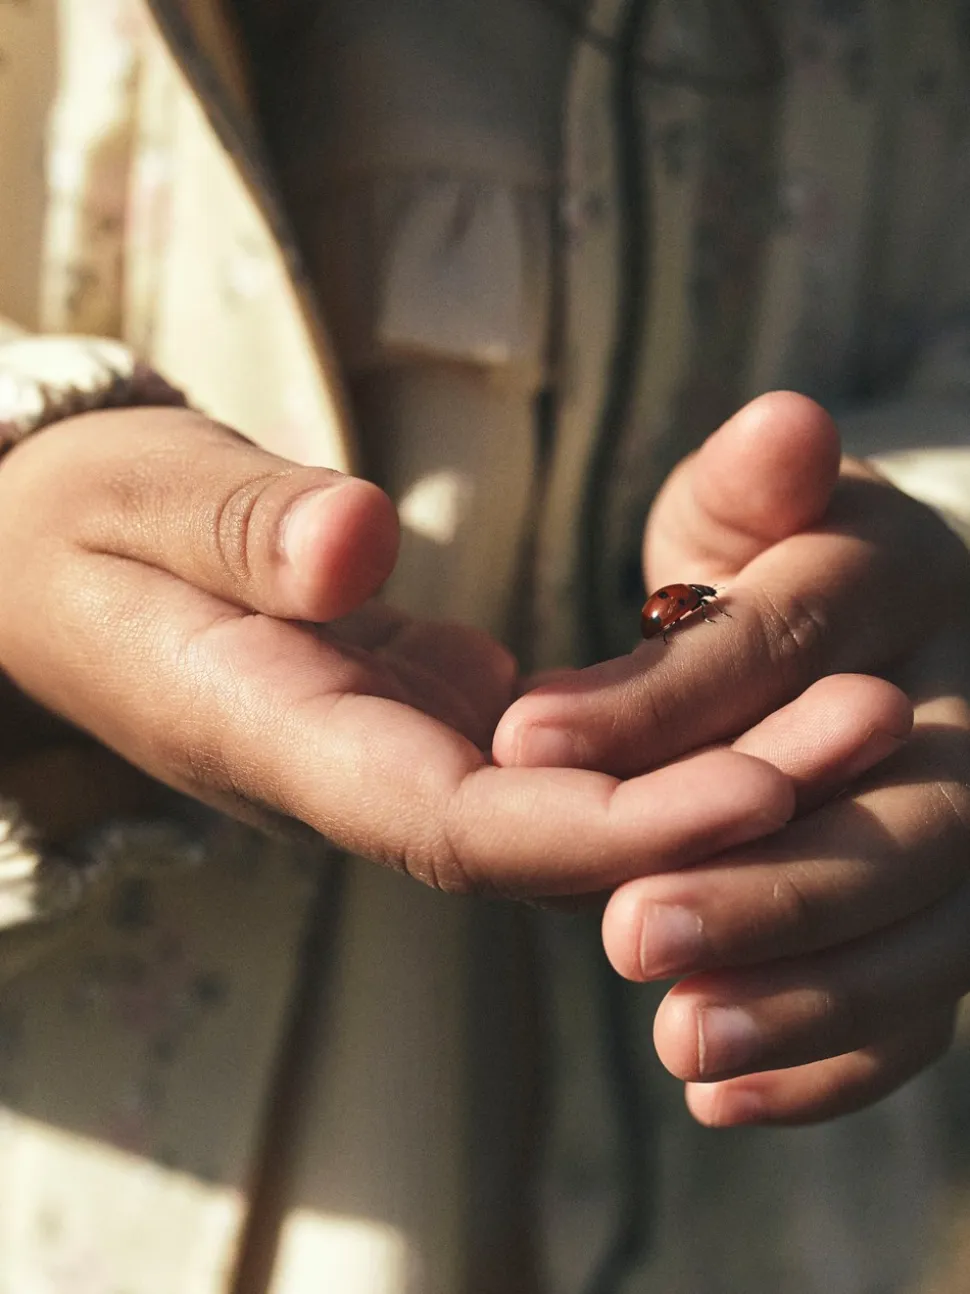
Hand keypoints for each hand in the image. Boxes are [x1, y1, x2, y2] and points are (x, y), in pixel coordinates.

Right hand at [0, 406, 793, 897]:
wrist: (47, 567)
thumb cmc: (80, 528)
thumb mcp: (138, 497)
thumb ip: (243, 531)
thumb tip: (353, 553)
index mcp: (271, 738)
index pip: (456, 823)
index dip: (608, 823)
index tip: (752, 789)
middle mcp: (350, 774)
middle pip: (545, 832)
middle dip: (705, 806)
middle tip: (867, 725)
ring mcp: (392, 753)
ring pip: (566, 801)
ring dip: (706, 771)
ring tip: (856, 703)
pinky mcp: (422, 716)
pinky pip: (555, 755)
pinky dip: (655, 742)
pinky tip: (759, 698)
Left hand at [495, 392, 969, 1120]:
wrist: (858, 638)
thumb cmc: (774, 558)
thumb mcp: (752, 505)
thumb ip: (753, 484)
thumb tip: (787, 423)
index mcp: (901, 580)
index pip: (783, 647)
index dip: (664, 701)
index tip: (526, 741)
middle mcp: (964, 706)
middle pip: (904, 814)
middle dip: (771, 884)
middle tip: (636, 936)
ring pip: (931, 928)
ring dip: (810, 996)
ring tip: (686, 1048)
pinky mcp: (948, 909)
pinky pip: (928, 1001)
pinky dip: (840, 1058)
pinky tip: (727, 1099)